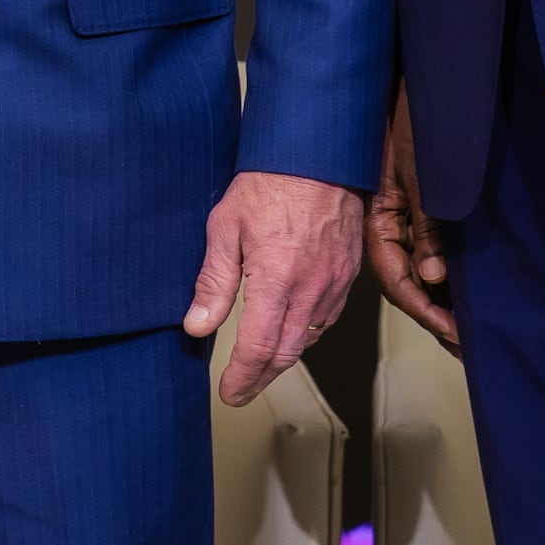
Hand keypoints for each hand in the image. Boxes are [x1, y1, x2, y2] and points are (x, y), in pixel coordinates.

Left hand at [184, 170, 366, 405]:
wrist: (319, 153)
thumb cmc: (268, 182)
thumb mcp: (225, 226)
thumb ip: (213, 281)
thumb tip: (196, 325)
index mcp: (277, 279)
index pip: (259, 348)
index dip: (242, 378)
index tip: (229, 392)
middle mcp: (311, 288)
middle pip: (286, 353)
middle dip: (261, 379)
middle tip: (241, 390)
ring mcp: (334, 282)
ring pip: (309, 338)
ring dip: (283, 358)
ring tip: (260, 366)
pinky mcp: (348, 273)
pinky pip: (327, 317)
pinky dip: (306, 333)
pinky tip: (290, 330)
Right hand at [366, 86, 456, 347]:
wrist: (419, 85)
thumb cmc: (418, 123)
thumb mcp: (424, 174)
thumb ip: (427, 225)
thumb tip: (434, 278)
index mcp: (380, 222)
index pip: (398, 281)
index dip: (428, 311)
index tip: (458, 334)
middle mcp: (388, 228)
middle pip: (408, 283)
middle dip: (436, 316)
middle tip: (468, 346)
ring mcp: (401, 220)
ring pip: (418, 272)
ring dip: (441, 302)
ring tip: (468, 332)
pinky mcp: (417, 210)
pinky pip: (427, 253)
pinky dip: (444, 278)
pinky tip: (462, 294)